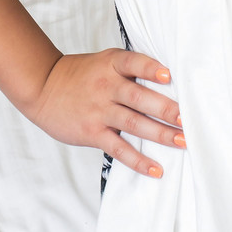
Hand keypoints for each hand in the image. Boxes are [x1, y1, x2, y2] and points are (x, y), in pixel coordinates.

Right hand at [26, 49, 184, 178]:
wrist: (43, 86)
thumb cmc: (80, 75)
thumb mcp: (104, 62)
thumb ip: (130, 69)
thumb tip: (167, 81)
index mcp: (112, 64)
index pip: (135, 63)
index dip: (151, 69)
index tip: (169, 76)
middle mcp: (107, 86)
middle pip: (140, 97)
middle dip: (167, 109)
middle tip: (188, 119)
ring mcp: (99, 110)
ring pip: (134, 123)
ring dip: (160, 134)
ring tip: (182, 141)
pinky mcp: (92, 132)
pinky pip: (118, 148)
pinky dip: (138, 160)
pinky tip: (156, 168)